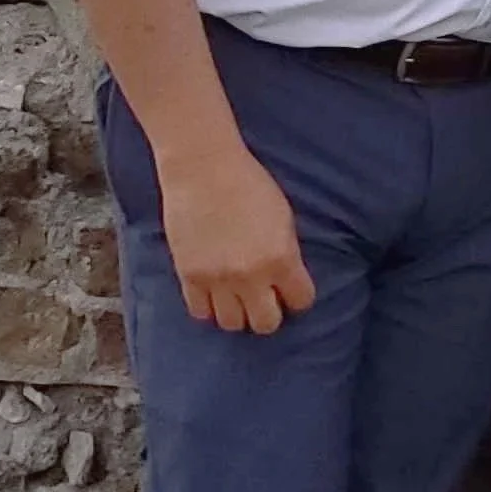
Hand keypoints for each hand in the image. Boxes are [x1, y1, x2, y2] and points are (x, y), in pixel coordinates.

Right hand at [157, 143, 317, 332]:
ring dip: (237, 313)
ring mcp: (218, 279)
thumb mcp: (283, 218)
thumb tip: (286, 280)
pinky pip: (200, 312)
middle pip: (266, 324)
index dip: (297, 297)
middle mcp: (251, 275)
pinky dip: (208, 306)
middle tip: (263, 298)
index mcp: (282, 258)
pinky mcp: (189, 275)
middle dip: (269, 313)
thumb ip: (287, 254)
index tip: (290, 291)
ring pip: (232, 324)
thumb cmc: (247, 183)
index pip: (301, 301)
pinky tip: (213, 292)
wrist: (202, 167)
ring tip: (236, 297)